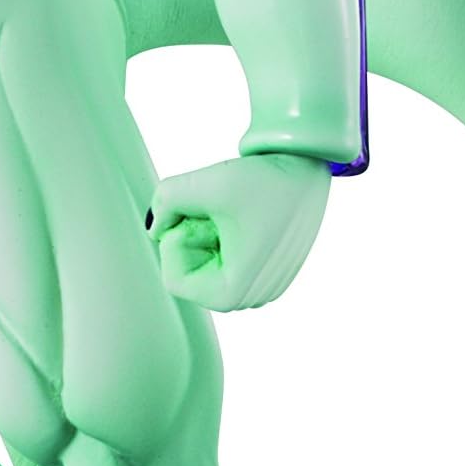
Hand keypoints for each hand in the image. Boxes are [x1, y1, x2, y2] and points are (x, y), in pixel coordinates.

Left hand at [148, 153, 328, 309]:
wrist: (308, 165)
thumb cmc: (266, 179)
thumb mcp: (204, 184)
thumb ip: (164, 202)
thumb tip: (157, 226)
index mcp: (235, 293)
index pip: (174, 280)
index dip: (177, 242)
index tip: (200, 216)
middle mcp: (253, 300)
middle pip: (193, 274)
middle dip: (195, 238)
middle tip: (218, 211)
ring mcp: (265, 288)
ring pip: (209, 266)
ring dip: (210, 236)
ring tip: (234, 214)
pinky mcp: (271, 273)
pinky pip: (228, 261)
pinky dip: (226, 238)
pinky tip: (246, 218)